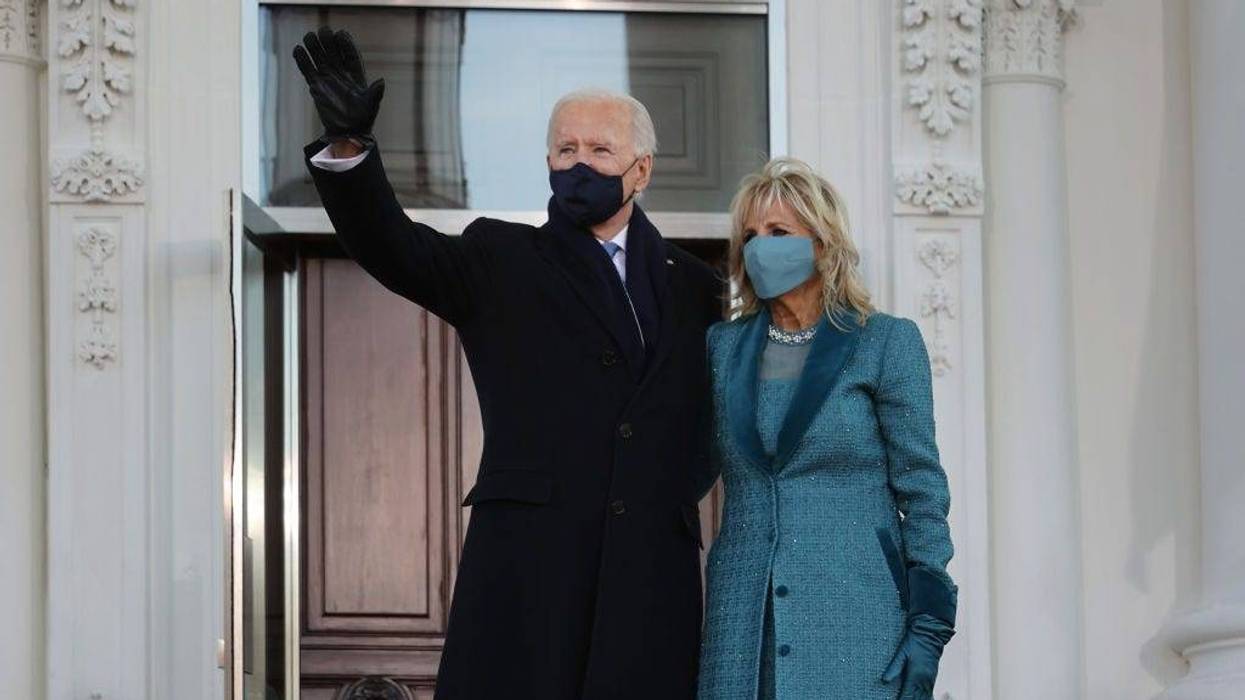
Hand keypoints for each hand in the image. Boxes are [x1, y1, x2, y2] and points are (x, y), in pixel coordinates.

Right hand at [293, 27, 384, 143]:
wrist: (347, 132)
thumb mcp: (371, 106)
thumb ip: (375, 94)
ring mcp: (328, 78)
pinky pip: (307, 70)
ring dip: (314, 46)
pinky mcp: (316, 86)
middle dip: (328, 41)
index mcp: (356, 75)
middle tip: (323, 30)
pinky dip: (302, 60)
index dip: (346, 44)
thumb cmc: (363, 119)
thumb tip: (381, 82)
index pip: (351, 55)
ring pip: (319, 58)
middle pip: (333, 52)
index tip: (341, 34)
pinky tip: (297, 49)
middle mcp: (341, 73)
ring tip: (309, 36)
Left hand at [881, 613, 954, 699]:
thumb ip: (893, 668)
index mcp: (915, 675)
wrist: (930, 634)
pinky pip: (929, 695)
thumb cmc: (914, 642)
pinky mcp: (932, 679)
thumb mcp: (901, 653)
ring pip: (924, 699)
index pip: (906, 696)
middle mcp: (924, 681)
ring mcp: (929, 681)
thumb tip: (884, 681)